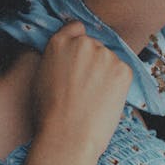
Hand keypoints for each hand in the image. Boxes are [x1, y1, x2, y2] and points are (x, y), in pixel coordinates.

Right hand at [31, 21, 132, 162]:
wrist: (68, 136)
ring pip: (109, 60)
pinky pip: (122, 72)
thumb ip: (56, 58)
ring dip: (105, 73)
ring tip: (94, 98)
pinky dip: (117, 84)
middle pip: (94, 46)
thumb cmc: (49, 114)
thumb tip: (68, 59)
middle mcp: (83, 43)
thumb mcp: (41, 77)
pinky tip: (105, 101)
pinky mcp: (123, 69)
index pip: (75, 28)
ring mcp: (105, 55)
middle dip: (92, 61)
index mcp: (58, 43)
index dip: (78, 42)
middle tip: (85, 87)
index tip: (79, 57)